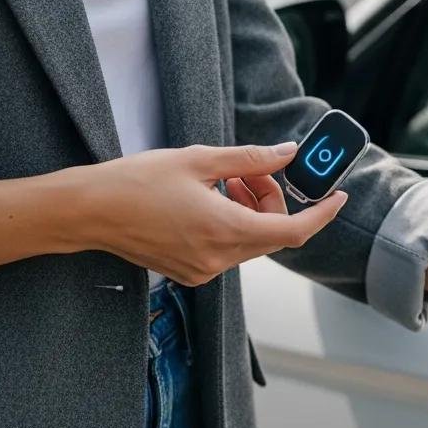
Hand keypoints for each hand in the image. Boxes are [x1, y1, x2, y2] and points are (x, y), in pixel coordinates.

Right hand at [82, 142, 346, 284]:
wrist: (88, 211)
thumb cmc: (136, 182)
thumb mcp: (199, 161)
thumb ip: (250, 160)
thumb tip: (288, 154)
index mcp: (225, 229)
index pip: (293, 231)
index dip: (322, 215)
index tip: (339, 197)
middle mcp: (219, 257)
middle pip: (274, 234)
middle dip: (276, 202)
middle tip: (255, 173)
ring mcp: (205, 270)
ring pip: (252, 241)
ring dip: (253, 212)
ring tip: (228, 181)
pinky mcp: (192, 273)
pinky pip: (230, 250)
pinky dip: (234, 225)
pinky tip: (212, 201)